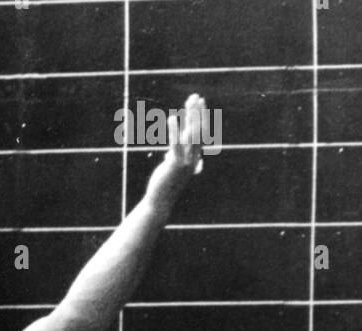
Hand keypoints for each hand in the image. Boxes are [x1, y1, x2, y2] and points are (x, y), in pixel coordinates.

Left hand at [146, 93, 207, 208]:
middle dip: (198, 113)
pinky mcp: (175, 165)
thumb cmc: (164, 186)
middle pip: (199, 131)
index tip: (199, 103)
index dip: (200, 118)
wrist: (160, 202)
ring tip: (189, 102)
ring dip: (191, 117)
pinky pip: (175, 145)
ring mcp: (186, 163)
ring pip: (191, 135)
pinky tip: (171, 118)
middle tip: (197, 96)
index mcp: (195, 158)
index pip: (200, 134)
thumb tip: (170, 154)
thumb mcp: (171, 168)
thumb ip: (173, 158)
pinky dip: (174, 131)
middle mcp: (194, 159)